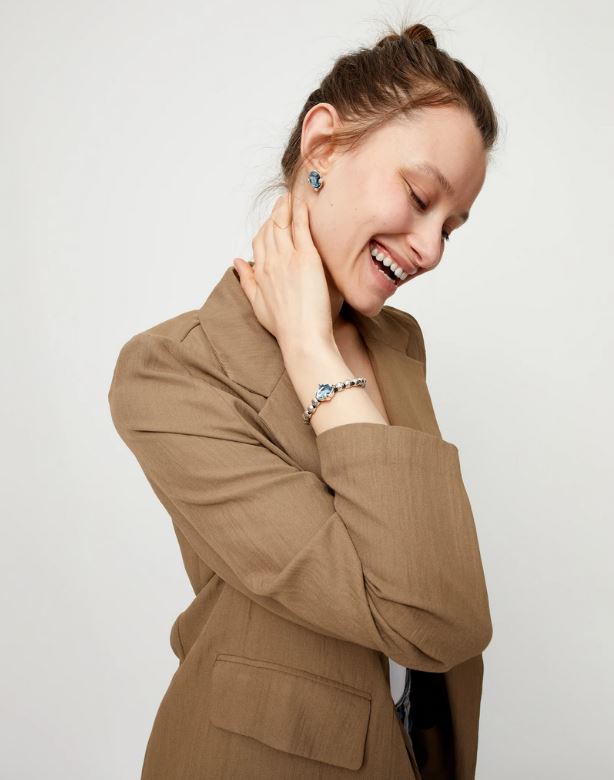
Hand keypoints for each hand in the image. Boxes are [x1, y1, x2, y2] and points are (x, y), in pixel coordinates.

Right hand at [232, 192, 332, 349]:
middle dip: (275, 212)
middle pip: (269, 229)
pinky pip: (300, 228)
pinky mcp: (306, 258)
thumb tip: (236, 263)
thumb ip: (247, 281)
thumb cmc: (285, 327)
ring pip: (282, 224)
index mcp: (260, 273)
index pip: (259, 242)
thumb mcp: (258, 304)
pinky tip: (303, 203)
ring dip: (285, 207)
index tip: (272, 220)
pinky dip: (300, 213)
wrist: (302, 338)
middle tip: (283, 200)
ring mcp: (287, 259)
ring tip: (291, 196)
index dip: (265, 228)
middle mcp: (271, 263)